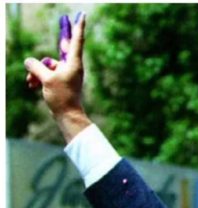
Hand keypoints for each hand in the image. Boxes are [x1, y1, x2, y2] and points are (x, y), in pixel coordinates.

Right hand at [24, 12, 90, 142]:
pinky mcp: (60, 80)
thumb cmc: (61, 97)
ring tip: (32, 83)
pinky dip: (38, 78)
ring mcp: (66, 73)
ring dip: (37, 72)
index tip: (82, 16)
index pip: (76, 41)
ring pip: (48, 64)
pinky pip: (46, 74)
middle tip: (64, 19)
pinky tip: (32, 86)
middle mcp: (71, 66)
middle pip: (63, 46)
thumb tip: (30, 61)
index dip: (77, 27)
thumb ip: (37, 67)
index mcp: (73, 63)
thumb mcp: (46, 79)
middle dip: (61, 34)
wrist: (67, 115)